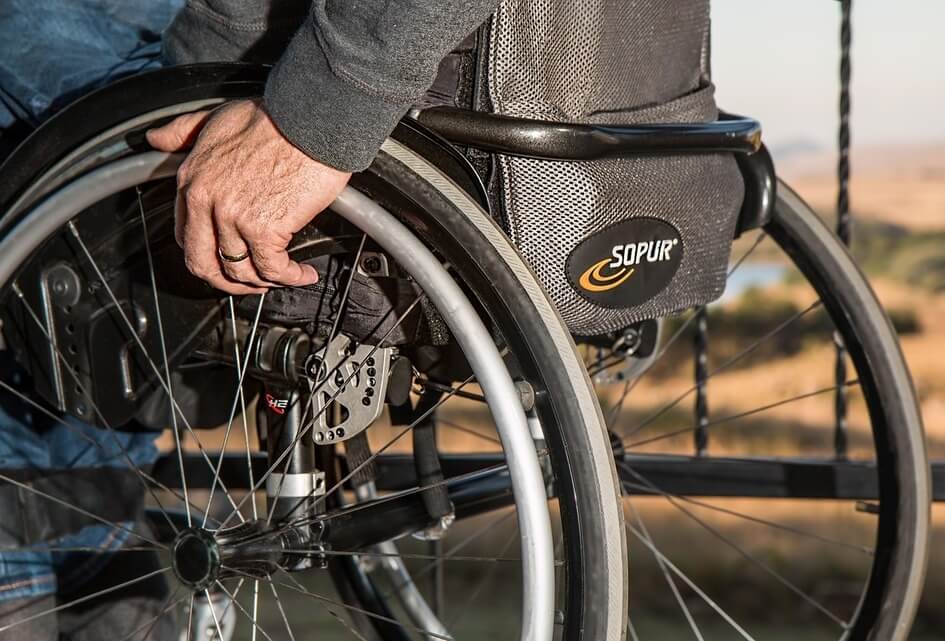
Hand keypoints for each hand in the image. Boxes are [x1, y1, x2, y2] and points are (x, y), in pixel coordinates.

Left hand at [146, 99, 351, 294]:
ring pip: (240, 272)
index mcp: (192, 180)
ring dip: (265, 282)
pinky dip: (290, 278)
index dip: (208, 256)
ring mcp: (234, 217)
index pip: (187, 237)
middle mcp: (206, 201)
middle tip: (251, 283)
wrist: (310, 119)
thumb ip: (184, 131)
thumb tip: (156, 139)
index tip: (228, 258)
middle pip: (205, 265)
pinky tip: (303, 273)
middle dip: (229, 283)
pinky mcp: (265, 228)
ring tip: (285, 276)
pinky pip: (273, 269)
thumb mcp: (216, 117)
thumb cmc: (275, 117)